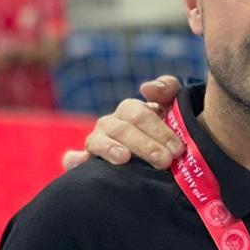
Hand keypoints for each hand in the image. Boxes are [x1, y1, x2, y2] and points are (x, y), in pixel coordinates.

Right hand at [61, 76, 184, 170]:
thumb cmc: (170, 135)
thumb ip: (168, 89)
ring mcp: (97, 142)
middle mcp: (112, 124)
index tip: (177, 148)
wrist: (163, 160)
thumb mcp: (175, 109)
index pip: (140, 114)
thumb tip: (145, 87)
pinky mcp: (86, 160)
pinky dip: (74, 159)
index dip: (159, 130)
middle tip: (164, 161)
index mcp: (131, 111)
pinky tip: (82, 161)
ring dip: (112, 148)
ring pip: (99, 141)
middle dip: (145, 145)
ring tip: (125, 158)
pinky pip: (72, 158)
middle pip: (123, 130)